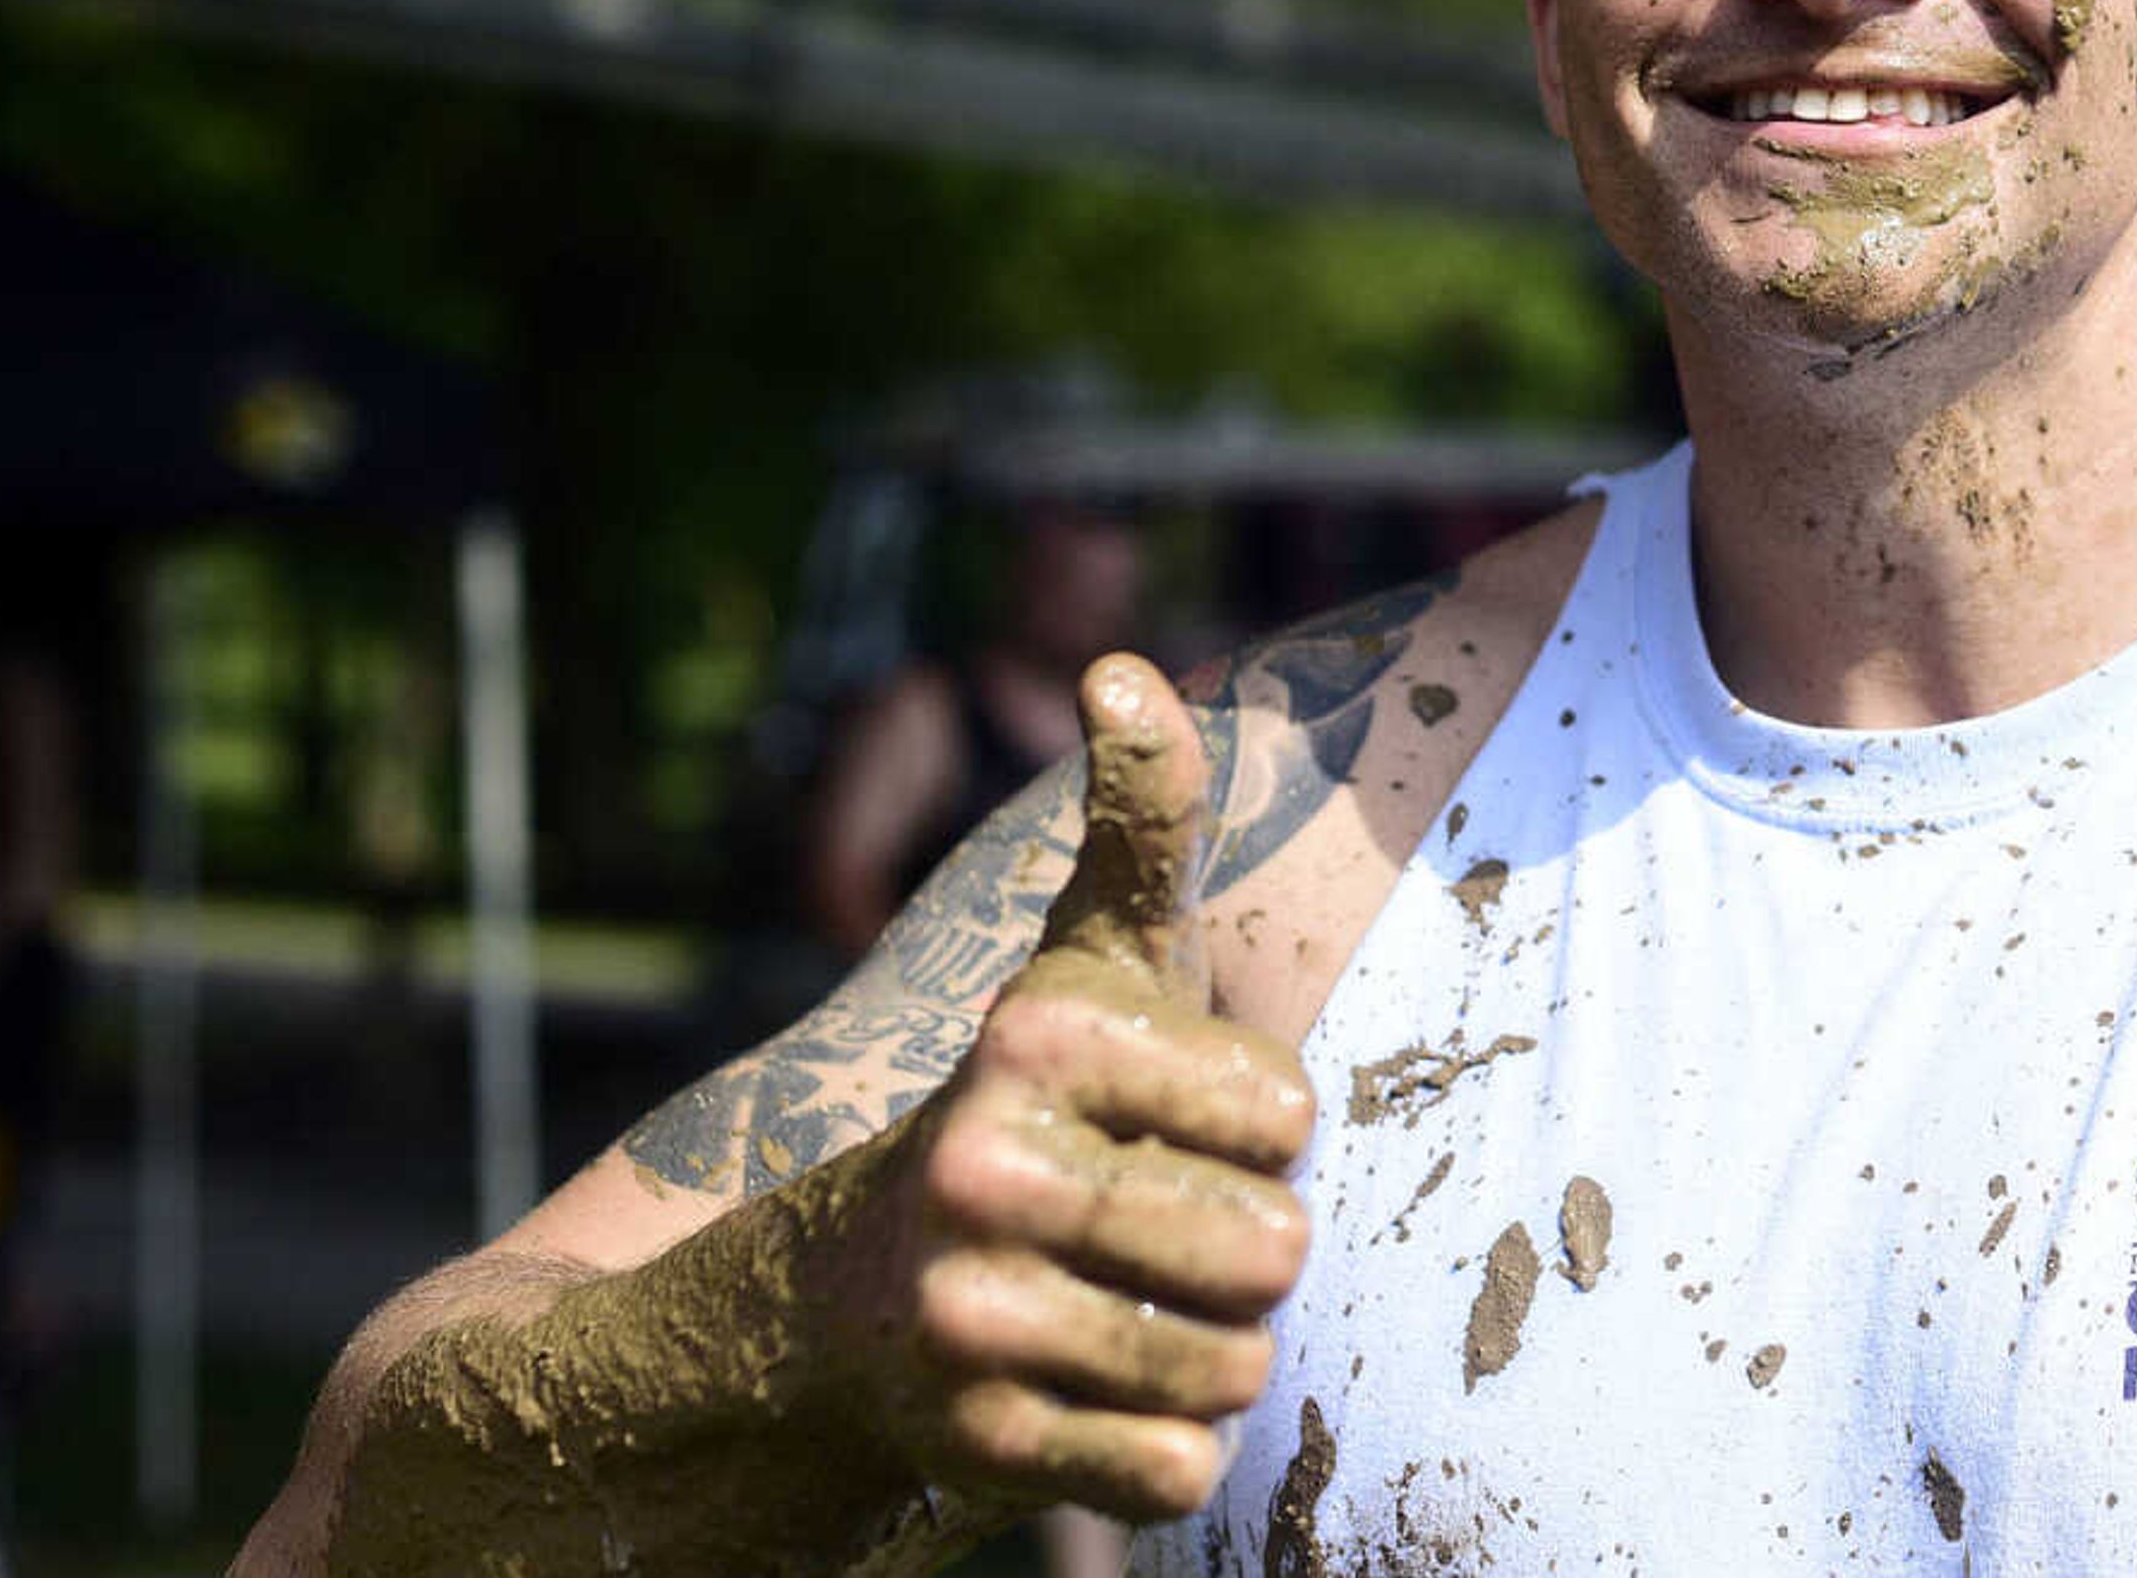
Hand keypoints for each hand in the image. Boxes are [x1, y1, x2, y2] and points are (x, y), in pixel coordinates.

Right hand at [846, 653, 1313, 1523]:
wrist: (848, 1302)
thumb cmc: (1036, 1098)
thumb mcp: (1092, 948)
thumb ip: (1138, 812)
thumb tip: (1118, 664)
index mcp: (1034, 1039)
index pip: (1288, 1116)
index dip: (1258, 1126)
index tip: (1170, 1118)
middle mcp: (984, 1173)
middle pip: (1274, 1251)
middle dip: (1245, 1249)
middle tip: (1154, 1226)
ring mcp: (973, 1319)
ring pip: (1239, 1369)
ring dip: (1212, 1350)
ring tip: (1122, 1303)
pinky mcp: (981, 1448)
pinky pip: (1185, 1472)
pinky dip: (1168, 1448)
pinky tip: (1091, 1391)